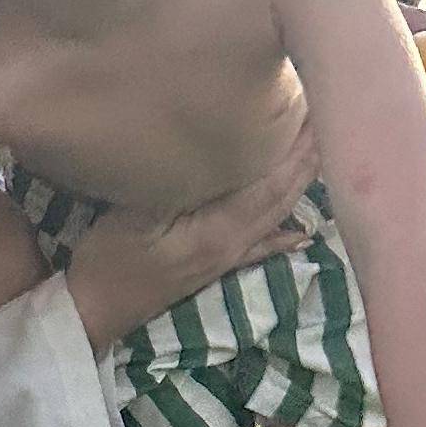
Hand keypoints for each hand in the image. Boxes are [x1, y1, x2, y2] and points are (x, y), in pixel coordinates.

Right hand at [65, 128, 320, 353]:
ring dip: (299, 185)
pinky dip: (284, 233)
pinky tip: (303, 233)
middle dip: (307, 160)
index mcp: (221, 231)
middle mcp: (235, 244)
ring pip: (276, 216)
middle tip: (330, 120)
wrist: (95, 311)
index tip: (318, 115)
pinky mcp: (215, 264)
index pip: (272, 185)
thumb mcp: (133, 217)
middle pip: (283, 198)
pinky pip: (261, 243)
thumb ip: (174, 186)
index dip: (297, 152)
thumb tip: (206, 152)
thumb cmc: (109, 260)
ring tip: (318, 154)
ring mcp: (228, 257)